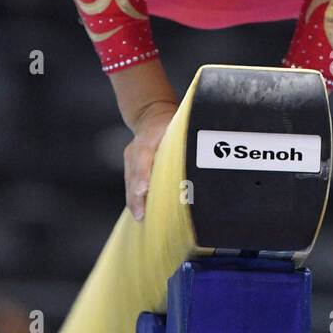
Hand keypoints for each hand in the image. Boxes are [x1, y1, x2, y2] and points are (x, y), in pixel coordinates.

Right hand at [123, 100, 178, 221]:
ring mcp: (131, 156)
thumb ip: (186, 142)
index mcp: (151, 135)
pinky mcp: (130, 165)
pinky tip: (139, 212)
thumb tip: (202, 161)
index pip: (144, 153)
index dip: (143, 174)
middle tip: (141, 214)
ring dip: (134, 199)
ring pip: (130, 180)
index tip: (144, 189)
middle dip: (136, 194)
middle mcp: (137, 146)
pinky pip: (130, 183)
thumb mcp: (179, 126)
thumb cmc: (170, 124)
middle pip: (134, 172)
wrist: (150, 115)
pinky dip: (134, 197)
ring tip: (140, 217)